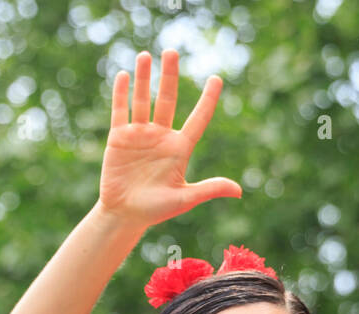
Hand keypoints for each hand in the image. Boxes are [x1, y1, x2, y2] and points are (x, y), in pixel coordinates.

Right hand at [98, 50, 241, 229]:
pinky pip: (121, 110)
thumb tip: (239, 191)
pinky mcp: (119, 137)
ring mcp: (140, 135)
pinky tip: (125, 75)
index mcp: (179, 149)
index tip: (217, 78)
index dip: (208, 100)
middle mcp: (161, 136)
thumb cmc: (156, 210)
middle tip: (172, 52)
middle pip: (167, 100)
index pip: (198, 119)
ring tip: (146, 55)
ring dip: (144, 78)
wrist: (125, 216)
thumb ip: (209, 189)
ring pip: (143, 99)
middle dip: (170, 76)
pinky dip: (122, 93)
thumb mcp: (185, 199)